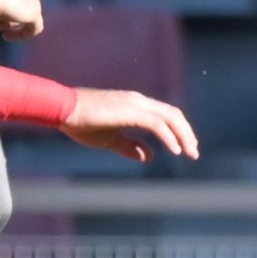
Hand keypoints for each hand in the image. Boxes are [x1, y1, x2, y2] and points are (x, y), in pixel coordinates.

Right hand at [60, 87, 199, 162]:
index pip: (165, 114)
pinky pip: (157, 124)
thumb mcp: (109, 138)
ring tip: (189, 153)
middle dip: (187, 133)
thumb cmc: (80, 122)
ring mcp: (134, 103)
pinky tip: (175, 150)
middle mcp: (138, 100)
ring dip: (183, 136)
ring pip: (170, 117)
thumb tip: (150, 156)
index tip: (185, 147)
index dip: (178, 130)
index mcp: (133, 104)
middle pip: (173, 114)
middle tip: (193, 153)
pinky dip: (169, 137)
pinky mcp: (129, 111)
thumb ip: (129, 146)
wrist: (62, 108)